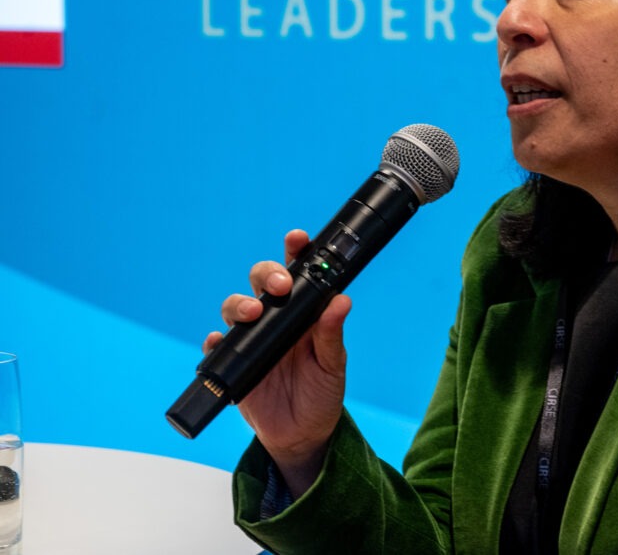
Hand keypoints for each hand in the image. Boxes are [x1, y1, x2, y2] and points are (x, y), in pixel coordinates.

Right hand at [203, 229, 349, 496]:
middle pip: (261, 283)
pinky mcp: (233, 364)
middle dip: (266, 274)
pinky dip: (216, 341)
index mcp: (305, 313)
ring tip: (252, 313)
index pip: (299, 274)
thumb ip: (331, 334)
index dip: (296, 252)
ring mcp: (253, 340)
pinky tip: (221, 341)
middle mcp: (277, 320)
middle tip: (278, 286)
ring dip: (240, 304)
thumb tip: (342, 301)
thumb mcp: (332, 365)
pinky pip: (218, 346)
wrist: (302, 436)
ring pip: (236, 307)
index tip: (297, 239)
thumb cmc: (322, 394)